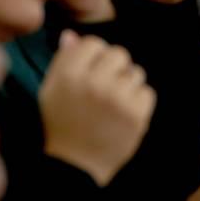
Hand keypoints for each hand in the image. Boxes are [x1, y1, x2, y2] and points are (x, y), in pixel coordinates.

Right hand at [40, 30, 154, 186]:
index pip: (93, 42)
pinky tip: (125, 113)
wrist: (76, 165)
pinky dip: (139, 102)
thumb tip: (73, 35)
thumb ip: (63, 61)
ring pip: (136, 73)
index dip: (95, 55)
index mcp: (68, 74)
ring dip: (128, 85)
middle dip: (115, 67)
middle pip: (119, 53)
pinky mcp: (137, 114)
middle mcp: (94, 82)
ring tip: (114, 103)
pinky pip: (148, 92)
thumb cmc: (62, 125)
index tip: (92, 70)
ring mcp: (118, 98)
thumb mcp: (51, 90)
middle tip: (106, 86)